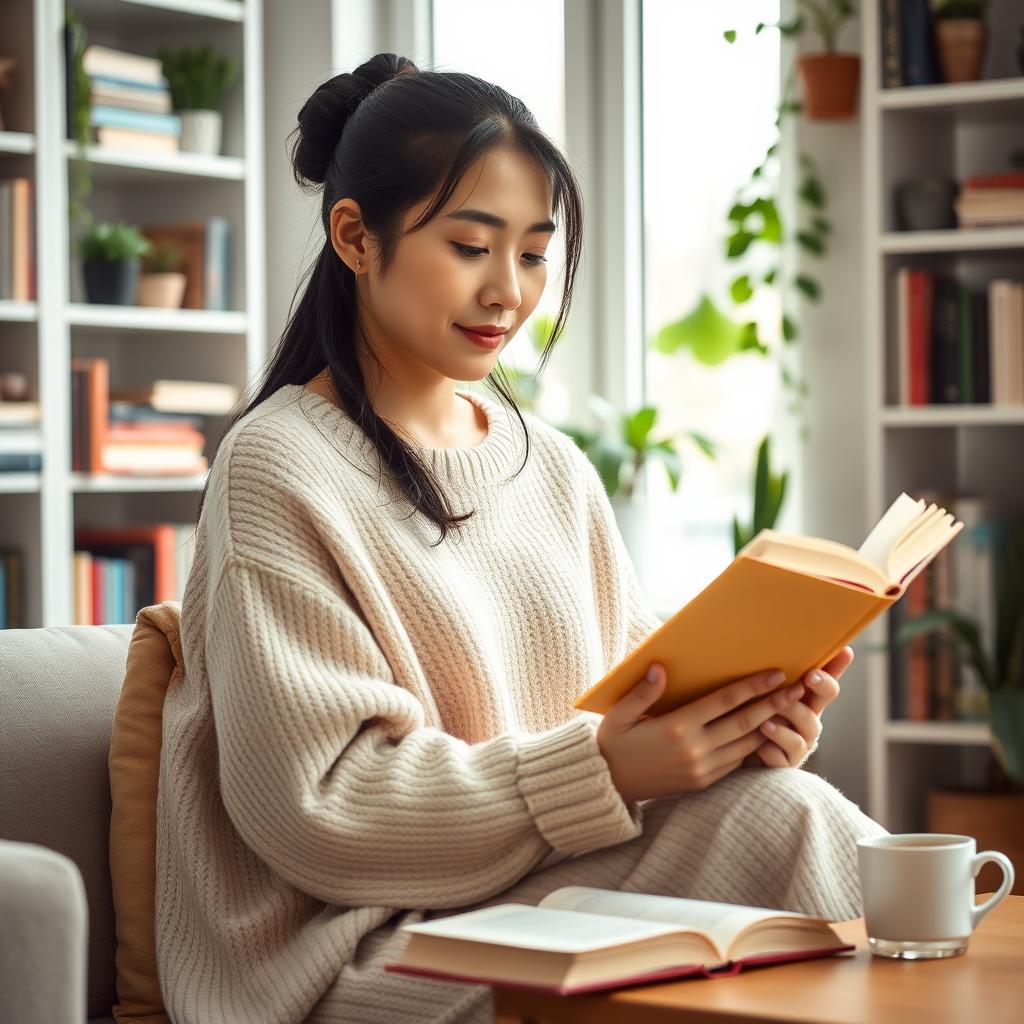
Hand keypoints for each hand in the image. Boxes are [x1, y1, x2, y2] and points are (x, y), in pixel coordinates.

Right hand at [596, 664, 808, 803]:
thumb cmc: (612, 743)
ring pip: (746, 744)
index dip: (753, 687)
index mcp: (676, 728)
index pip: (724, 702)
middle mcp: (695, 750)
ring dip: (771, 725)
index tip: (777, 674)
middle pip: (745, 722)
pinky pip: (736, 762)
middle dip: (775, 704)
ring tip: (792, 709)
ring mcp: (702, 769)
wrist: (608, 786)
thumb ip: (643, 691)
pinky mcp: (703, 782)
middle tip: (801, 689)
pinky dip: (755, 746)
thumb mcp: (619, 715)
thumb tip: (660, 667)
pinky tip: (767, 732)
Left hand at [742, 646, 852, 768]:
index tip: (844, 651)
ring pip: (806, 729)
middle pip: (823, 701)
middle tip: (809, 676)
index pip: (825, 680)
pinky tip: (760, 742)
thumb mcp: (755, 690)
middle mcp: (806, 720)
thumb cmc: (746, 715)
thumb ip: (763, 673)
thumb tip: (758, 635)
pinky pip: (783, 755)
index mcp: (803, 700)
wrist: (731, 753)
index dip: (837, 666)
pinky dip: (772, 745)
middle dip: (820, 686)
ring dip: (791, 716)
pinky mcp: (784, 763)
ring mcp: (799, 744)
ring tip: (772, 712)